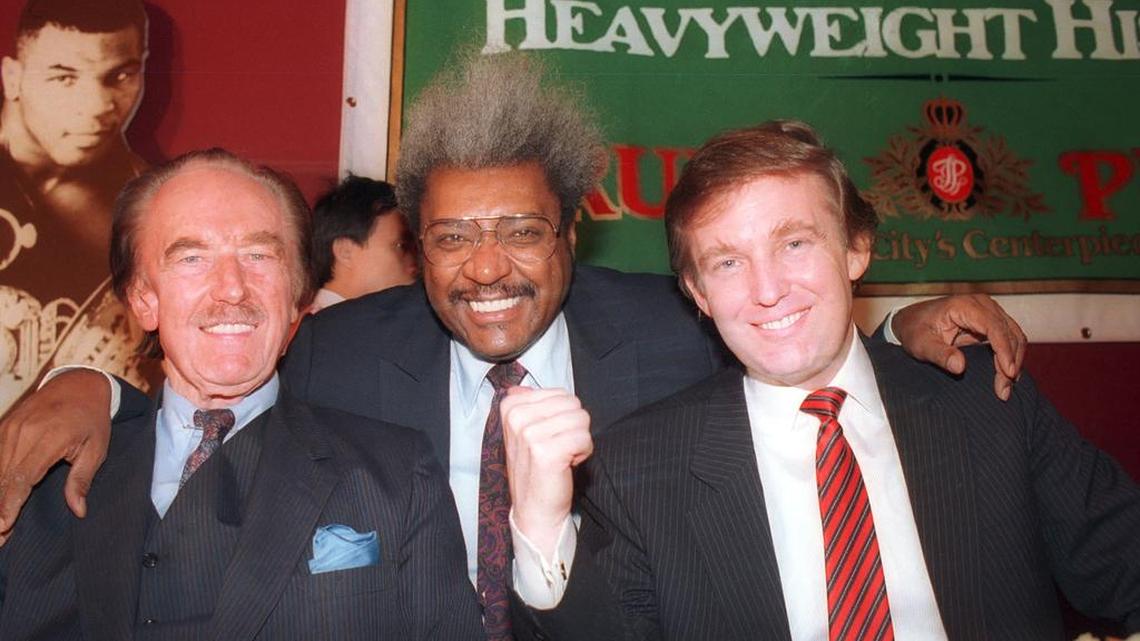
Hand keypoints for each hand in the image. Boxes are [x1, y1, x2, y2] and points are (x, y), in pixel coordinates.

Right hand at [0, 370, 112, 543]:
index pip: (23, 477)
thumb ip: (82, 480)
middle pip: (4, 477)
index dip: (10, 504)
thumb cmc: (92, 419)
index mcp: (48, 438)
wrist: (78, 384)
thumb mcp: (96, 449)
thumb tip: (78, 511)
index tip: (3, 526)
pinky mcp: (4, 426)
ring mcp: (10, 428)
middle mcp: (23, 433)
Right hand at [501, 387, 592, 559]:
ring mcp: (529, 434)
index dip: (562, 416)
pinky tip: (566, 464)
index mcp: (511, 407)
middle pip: (573, 404)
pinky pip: (584, 438)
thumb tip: (520, 387)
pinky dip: (583, 453)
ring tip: (562, 456)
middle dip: (573, 427)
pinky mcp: (546, 452)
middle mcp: (517, 418)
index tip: (548, 436)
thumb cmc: (535, 469)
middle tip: (557, 448)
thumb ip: (526, 406)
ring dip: (578, 440)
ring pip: (581, 419)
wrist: (534, 509)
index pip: (561, 394)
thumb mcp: (523, 433)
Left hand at [892, 294, 1026, 399]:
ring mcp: (988, 311)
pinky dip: (1011, 356)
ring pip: (1014, 336)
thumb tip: (960, 367)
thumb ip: (939, 354)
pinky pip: (1009, 338)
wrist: (910, 321)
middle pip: (1008, 333)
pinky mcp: (990, 321)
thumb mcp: (921, 344)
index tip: (1008, 373)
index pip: (994, 327)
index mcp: (965, 306)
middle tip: (1004, 390)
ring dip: (1014, 361)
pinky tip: (1007, 375)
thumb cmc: (914, 330)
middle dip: (1011, 362)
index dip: (1004, 350)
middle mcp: (981, 305)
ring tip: (1005, 387)